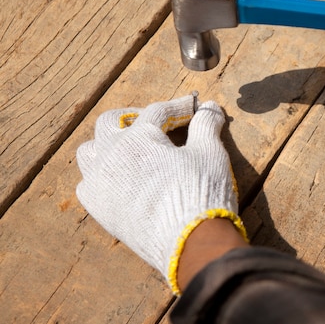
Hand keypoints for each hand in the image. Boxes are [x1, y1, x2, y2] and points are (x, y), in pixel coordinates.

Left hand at [76, 95, 245, 294]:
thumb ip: (206, 126)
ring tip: (130, 149)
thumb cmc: (200, 193)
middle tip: (157, 123)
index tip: (195, 107)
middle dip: (134, 116)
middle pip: (110, 122)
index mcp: (139, 138)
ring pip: (90, 151)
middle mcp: (111, 155)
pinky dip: (101, 175)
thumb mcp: (210, 153)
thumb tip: (210, 107)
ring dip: (108, 143)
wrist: (190, 243)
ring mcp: (100, 184)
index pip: (157, 112)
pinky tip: (121, 180)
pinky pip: (88, 184)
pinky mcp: (99, 210)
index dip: (179, 107)